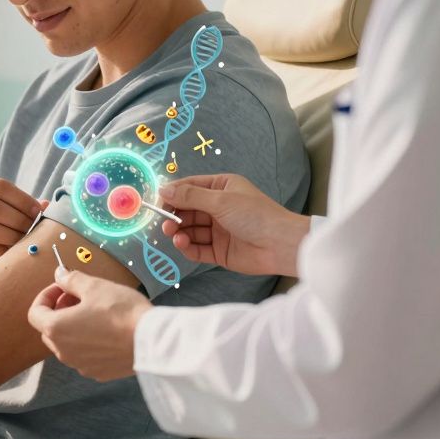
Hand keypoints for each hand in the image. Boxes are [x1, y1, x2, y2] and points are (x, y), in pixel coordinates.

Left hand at [26, 270, 151, 381]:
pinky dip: (87, 342)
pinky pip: (84, 355)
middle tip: (79, 297)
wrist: (153, 341)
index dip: (46, 296)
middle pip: (49, 329)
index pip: (35, 312)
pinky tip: (107, 330)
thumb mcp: (94, 286)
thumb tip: (59, 274)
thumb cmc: (122, 311)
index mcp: (56, 329)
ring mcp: (80, 365)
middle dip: (59, 310)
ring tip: (95, 312)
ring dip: (73, 327)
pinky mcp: (98, 373)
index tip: (62, 287)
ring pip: (66, 344)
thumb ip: (71, 280)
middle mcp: (63, 352)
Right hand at [158, 174, 309, 277]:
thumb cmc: (255, 215)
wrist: (281, 245)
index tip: (158, 202)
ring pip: (191, 230)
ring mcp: (219, 230)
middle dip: (174, 215)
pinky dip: (187, 246)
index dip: (173, 194)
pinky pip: (197, 248)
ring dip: (179, 231)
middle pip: (187, 210)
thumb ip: (190, 196)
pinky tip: (182, 243)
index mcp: (222, 188)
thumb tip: (163, 190)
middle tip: (164, 222)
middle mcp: (219, 208)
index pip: (190, 187)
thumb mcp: (220, 200)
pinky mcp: (219, 251)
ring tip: (173, 234)